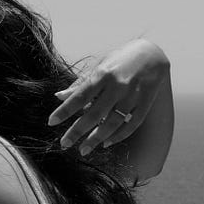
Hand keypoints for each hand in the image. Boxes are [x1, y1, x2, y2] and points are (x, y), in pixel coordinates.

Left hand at [49, 39, 169, 154]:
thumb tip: (59, 96)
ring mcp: (133, 96)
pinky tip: (106, 142)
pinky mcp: (145, 103)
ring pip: (112, 123)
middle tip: (64, 144)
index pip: (79, 96)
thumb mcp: (99, 65)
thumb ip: (80, 83)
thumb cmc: (120, 59)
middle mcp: (117, 85)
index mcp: (103, 74)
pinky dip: (118, 136)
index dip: (65, 110)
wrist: (152, 54)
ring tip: (83, 149)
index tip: (51, 122)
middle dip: (77, 131)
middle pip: (94, 113)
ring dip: (96, 139)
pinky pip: (131, 125)